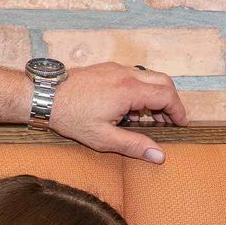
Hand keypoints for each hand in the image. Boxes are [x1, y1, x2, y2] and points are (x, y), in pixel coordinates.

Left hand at [47, 62, 187, 163]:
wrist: (45, 96)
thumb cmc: (71, 117)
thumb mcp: (104, 138)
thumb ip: (134, 145)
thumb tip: (159, 156)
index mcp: (128, 91)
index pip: (167, 95)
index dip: (178, 111)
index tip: (180, 124)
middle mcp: (126, 75)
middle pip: (164, 81)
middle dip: (171, 101)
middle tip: (169, 121)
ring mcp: (116, 69)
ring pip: (150, 76)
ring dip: (157, 95)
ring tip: (150, 117)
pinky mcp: (107, 68)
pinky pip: (135, 75)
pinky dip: (143, 89)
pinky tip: (132, 107)